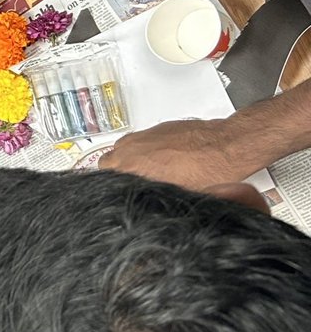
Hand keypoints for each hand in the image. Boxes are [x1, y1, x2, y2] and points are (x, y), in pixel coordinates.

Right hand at [99, 117, 251, 189]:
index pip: (103, 179)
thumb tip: (149, 203)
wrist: (226, 146)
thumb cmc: (208, 171)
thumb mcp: (176, 195)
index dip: (110, 187)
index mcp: (131, 169)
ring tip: (147, 168)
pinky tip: (164, 157)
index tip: (116, 191)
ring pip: (123, 147)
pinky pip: (141, 139)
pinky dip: (146, 147)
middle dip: (116, 170)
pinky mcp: (157, 128)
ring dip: (129, 157)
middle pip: (108, 161)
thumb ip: (153, 196)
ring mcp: (143, 136)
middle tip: (131, 180)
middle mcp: (132, 150)